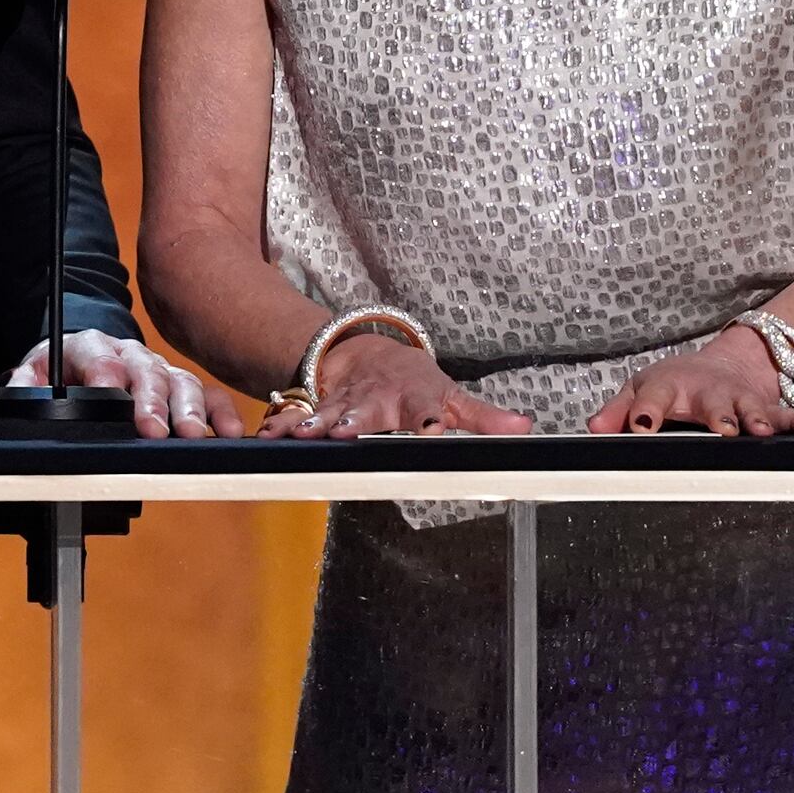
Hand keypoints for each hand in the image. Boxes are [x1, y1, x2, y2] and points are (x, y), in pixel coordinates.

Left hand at [6, 330, 244, 438]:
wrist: (81, 357)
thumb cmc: (60, 370)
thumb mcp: (34, 373)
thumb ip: (24, 384)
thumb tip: (20, 395)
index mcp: (92, 347)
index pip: (100, 357)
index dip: (105, 376)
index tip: (108, 394)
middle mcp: (130, 355)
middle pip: (146, 372)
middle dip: (152, 400)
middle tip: (154, 428)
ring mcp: (159, 369)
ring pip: (180, 381)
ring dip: (189, 410)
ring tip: (191, 435)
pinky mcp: (179, 387)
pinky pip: (207, 395)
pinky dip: (221, 412)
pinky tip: (229, 432)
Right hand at [260, 332, 531, 437]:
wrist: (368, 355)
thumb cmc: (416, 384)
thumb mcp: (451, 397)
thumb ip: (484, 418)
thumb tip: (525, 429)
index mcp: (415, 400)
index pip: (425, 412)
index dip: (428, 423)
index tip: (429, 433)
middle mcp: (378, 401)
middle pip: (366, 413)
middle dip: (353, 421)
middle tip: (341, 432)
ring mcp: (345, 404)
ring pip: (327, 413)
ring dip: (313, 424)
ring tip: (301, 434)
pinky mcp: (318, 408)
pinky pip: (297, 416)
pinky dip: (282, 426)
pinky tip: (267, 438)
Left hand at [586, 329, 793, 437]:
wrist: (717, 368)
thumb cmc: (672, 387)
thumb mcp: (639, 391)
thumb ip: (616, 411)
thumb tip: (592, 431)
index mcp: (669, 387)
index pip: (652, 397)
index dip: (645, 410)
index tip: (642, 424)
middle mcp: (705, 392)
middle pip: (710, 402)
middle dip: (717, 414)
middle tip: (722, 429)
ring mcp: (738, 400)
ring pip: (750, 408)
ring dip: (757, 418)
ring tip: (764, 432)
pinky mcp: (764, 408)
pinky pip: (785, 415)